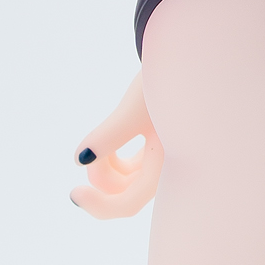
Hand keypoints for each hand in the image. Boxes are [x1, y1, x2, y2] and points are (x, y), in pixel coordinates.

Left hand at [70, 72, 163, 219]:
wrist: (190, 58)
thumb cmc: (168, 80)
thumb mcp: (133, 109)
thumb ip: (107, 137)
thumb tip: (79, 159)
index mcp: (169, 164)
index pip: (129, 204)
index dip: (99, 206)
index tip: (74, 192)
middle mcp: (172, 167)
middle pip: (126, 194)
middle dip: (101, 178)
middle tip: (87, 150)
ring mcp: (166, 159)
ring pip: (128, 180)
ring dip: (108, 167)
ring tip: (99, 139)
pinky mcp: (161, 147)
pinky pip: (134, 166)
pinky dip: (116, 158)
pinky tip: (110, 138)